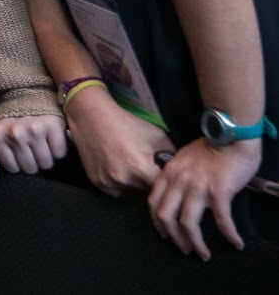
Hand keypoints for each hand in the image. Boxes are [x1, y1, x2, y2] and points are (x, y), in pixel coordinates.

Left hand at [0, 113, 68, 174]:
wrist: (26, 94)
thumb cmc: (9, 119)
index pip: (13, 168)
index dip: (18, 163)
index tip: (19, 152)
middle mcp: (15, 133)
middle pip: (31, 168)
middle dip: (33, 161)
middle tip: (31, 147)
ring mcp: (35, 129)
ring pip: (46, 163)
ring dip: (45, 157)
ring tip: (41, 142)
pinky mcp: (53, 126)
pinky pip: (59, 153)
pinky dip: (57, 149)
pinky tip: (50, 138)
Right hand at [64, 86, 172, 195]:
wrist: (91, 115)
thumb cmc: (126, 123)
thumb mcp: (157, 135)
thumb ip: (171, 156)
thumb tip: (179, 171)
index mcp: (141, 169)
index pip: (162, 188)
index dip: (164, 180)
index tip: (163, 173)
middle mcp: (124, 180)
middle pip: (145, 190)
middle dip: (147, 180)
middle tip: (144, 164)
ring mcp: (108, 182)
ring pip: (129, 190)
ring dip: (132, 182)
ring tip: (128, 163)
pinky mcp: (96, 182)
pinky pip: (114, 189)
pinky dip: (117, 182)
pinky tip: (115, 165)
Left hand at [150, 136, 260, 258]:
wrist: (230, 135)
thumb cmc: (210, 146)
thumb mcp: (183, 158)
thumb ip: (176, 175)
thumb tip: (177, 193)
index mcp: (168, 173)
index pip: (154, 202)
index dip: (157, 223)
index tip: (164, 234)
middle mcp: (179, 181)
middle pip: (166, 217)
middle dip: (174, 238)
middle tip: (184, 249)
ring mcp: (198, 187)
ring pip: (188, 223)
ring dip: (196, 243)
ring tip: (203, 254)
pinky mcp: (219, 192)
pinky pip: (222, 220)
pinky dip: (229, 235)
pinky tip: (235, 243)